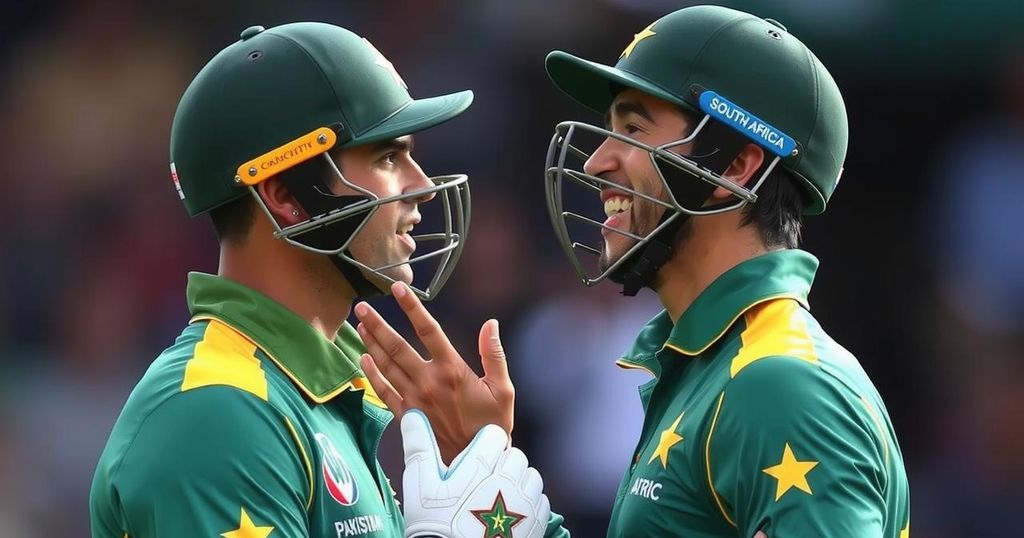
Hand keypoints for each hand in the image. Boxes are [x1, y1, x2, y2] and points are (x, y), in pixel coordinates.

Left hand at [354, 281, 513, 463]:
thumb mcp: (503, 388)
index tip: (398, 289)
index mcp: (452, 370)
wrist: (476, 461)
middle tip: (361, 307)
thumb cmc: (493, 424)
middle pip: (397, 346)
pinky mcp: (407, 416)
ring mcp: (414, 399)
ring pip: (386, 366)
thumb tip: (491, 323)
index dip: (412, 308)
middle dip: (377, 324)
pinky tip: (363, 359)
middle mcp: (428, 382)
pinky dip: (371, 374)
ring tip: (359, 325)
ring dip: (371, 344)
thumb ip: (494, 354)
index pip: (428, 330)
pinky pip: (383, 392)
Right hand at [400, 410, 549, 537]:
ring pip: (531, 476)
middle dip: (502, 463)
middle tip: (484, 479)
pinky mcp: (535, 522)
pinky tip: (511, 512)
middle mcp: (506, 480)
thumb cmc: (435, 524)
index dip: (484, 443)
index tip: (475, 456)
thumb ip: (418, 446)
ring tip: (499, 495)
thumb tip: (412, 415)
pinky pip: (541, 500)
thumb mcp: (419, 484)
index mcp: (480, 467)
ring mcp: (524, 503)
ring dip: (518, 481)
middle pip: (515, 456)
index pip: (495, 435)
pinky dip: (529, 502)